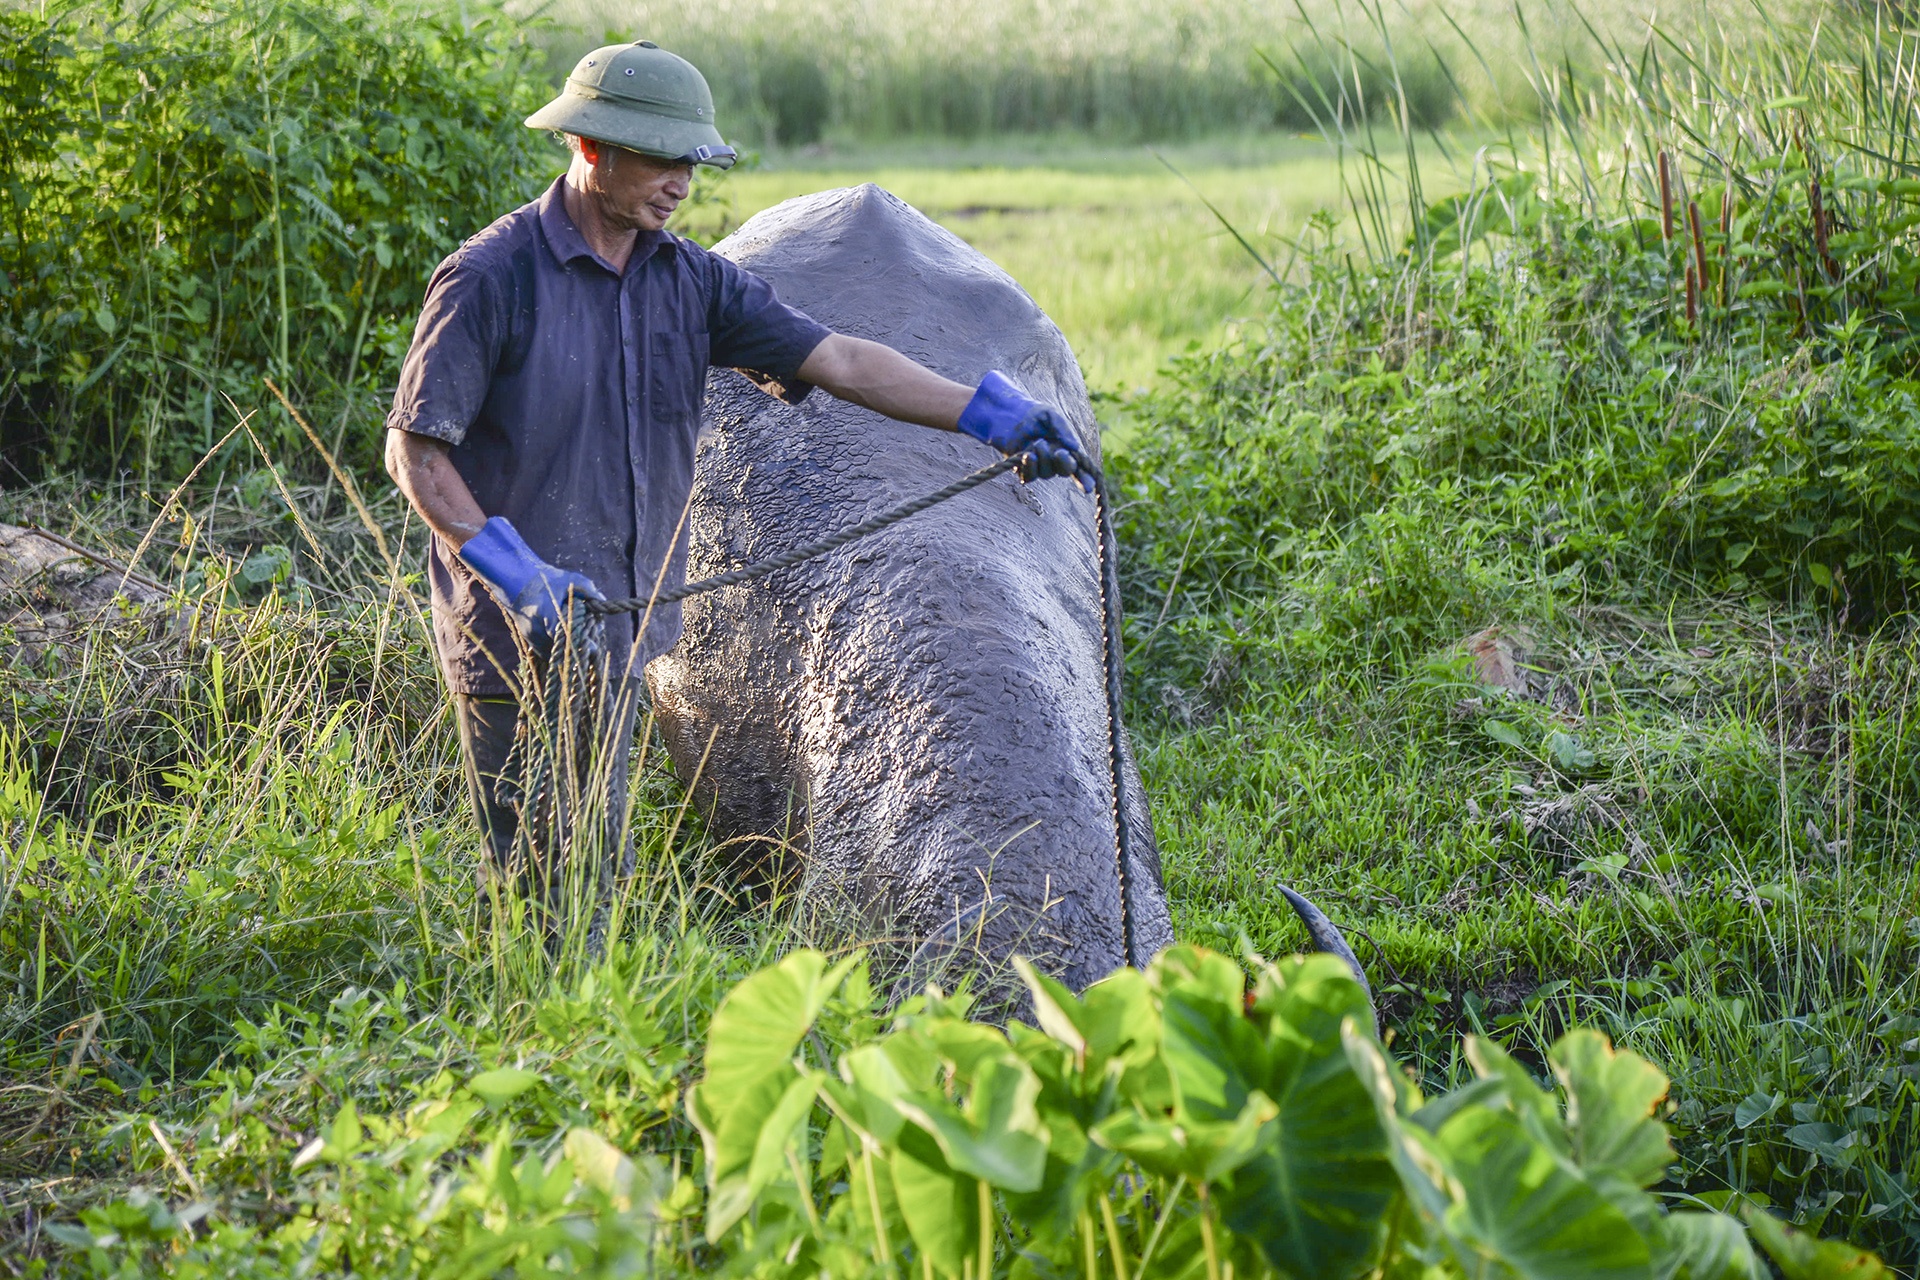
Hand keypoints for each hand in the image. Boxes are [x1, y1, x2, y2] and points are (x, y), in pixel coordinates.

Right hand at [457, 517, 604, 651]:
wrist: (518, 580)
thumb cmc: (547, 579)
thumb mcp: (570, 579)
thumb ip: (587, 589)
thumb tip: (602, 601)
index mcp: (545, 613)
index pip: (565, 636)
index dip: (581, 643)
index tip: (594, 647)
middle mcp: (535, 629)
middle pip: (560, 649)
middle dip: (576, 649)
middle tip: (592, 649)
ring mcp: (529, 636)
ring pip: (552, 654)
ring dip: (566, 651)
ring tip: (581, 644)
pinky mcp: (528, 640)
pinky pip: (545, 652)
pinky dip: (556, 650)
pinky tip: (567, 643)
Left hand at [957, 371, 1092, 491]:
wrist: (1007, 414)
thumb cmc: (1032, 413)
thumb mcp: (1051, 416)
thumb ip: (1064, 430)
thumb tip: (1075, 448)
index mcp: (1066, 448)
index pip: (1079, 466)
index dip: (1085, 479)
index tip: (1089, 487)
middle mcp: (1054, 460)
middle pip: (1065, 471)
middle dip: (1065, 464)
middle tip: (1060, 452)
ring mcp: (1038, 466)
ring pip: (1047, 473)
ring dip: (1044, 459)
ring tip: (1037, 443)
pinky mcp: (1022, 470)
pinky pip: (1029, 476)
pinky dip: (1029, 467)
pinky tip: (1026, 455)